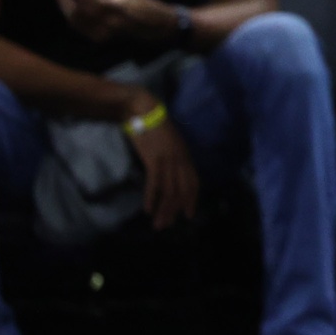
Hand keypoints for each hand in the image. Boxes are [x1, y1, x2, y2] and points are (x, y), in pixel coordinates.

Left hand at [52, 0, 176, 45]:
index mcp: (114, 5)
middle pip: (75, 11)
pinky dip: (72, 16)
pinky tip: (71, 6)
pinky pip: (78, 27)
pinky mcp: (98, 39)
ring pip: (74, 21)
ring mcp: (101, 33)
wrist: (149, 23)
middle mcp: (106, 22)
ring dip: (65, 6)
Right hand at [128, 108, 198, 228]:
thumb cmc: (153, 125)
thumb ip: (172, 157)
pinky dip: (152, 198)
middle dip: (176, 209)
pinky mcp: (154, 159)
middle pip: (182, 190)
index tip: (188, 214)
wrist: (142, 109)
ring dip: (165, 209)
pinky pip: (156, 183)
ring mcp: (168, 159)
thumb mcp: (168, 143)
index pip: (194, 182)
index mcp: (185, 155)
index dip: (192, 199)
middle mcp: (180, 159)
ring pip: (170, 190)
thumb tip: (169, 174)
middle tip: (169, 225)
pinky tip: (148, 210)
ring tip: (159, 224)